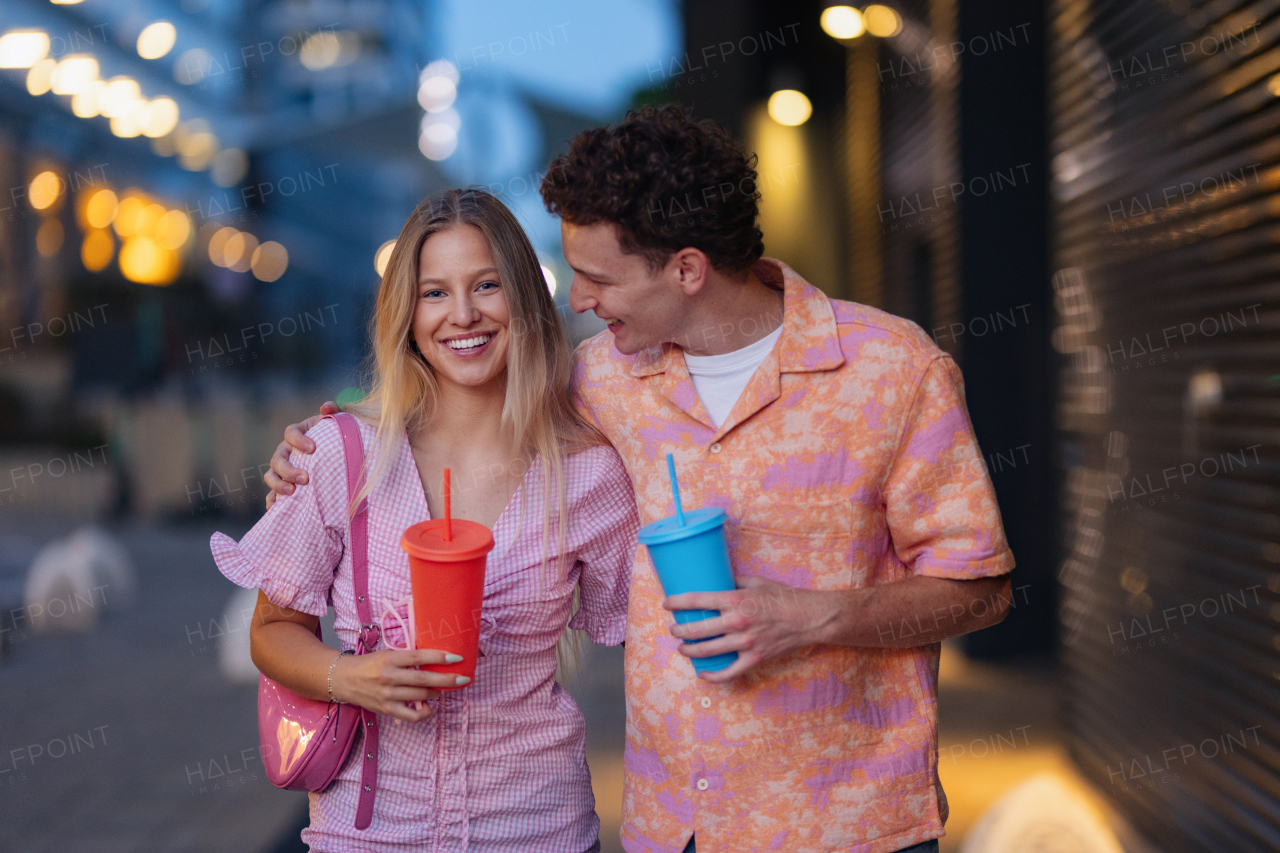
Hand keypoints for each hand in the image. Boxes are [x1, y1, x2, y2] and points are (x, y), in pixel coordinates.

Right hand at [264, 401, 338, 508]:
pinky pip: (271, 495)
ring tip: (292, 492)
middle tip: (305, 478)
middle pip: (278, 459)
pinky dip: (272, 501)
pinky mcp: (283, 486)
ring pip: (271, 476)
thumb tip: (327, 407)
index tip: (313, 449)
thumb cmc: (334, 437)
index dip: (299, 440)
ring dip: (278, 485)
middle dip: (289, 469)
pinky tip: (276, 509)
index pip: (290, 433)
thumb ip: (333, 412)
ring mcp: (282, 470)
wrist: (334, 455)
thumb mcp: (336, 422)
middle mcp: (285, 451)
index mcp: (296, 434)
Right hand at [331, 648, 469, 721]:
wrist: (344, 679)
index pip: (419, 657)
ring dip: (436, 692)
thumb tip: (436, 658)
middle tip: (463, 678)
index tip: (457, 657)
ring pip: (420, 696)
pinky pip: (411, 715)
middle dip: (447, 679)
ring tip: (443, 688)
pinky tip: (429, 707)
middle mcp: (389, 677)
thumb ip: (408, 657)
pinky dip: (424, 713)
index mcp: (390, 658)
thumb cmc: (370, 664)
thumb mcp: (387, 654)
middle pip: (424, 679)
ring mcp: (387, 695)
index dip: (440, 657)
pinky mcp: (386, 709)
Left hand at [663, 576, 835, 682]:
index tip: (667, 603)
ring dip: (689, 650)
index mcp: (735, 600)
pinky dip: (713, 676)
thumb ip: (734, 581)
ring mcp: (745, 643)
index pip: (697, 601)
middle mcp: (736, 622)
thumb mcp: (756, 581)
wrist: (808, 618)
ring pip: (707, 651)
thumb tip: (716, 578)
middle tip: (674, 628)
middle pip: (696, 630)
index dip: (677, 602)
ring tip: (682, 647)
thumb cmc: (783, 597)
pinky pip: (728, 673)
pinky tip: (702, 673)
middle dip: (679, 630)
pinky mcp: (754, 659)